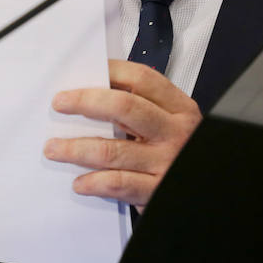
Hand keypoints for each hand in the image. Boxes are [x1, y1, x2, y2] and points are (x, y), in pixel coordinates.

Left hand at [43, 59, 202, 208]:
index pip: (142, 79)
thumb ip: (143, 109)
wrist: (207, 189)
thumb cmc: (181, 153)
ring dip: (77, 149)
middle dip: (86, 102)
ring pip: (113, 149)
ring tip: (54, 148)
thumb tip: (95, 92)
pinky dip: (94, 183)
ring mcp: (166, 162)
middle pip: (124, 107)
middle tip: (60, 103)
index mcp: (179, 108)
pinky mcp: (156, 191)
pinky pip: (119, 184)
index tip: (82, 72)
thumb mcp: (171, 124)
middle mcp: (174, 132)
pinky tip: (80, 183)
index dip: (110, 72)